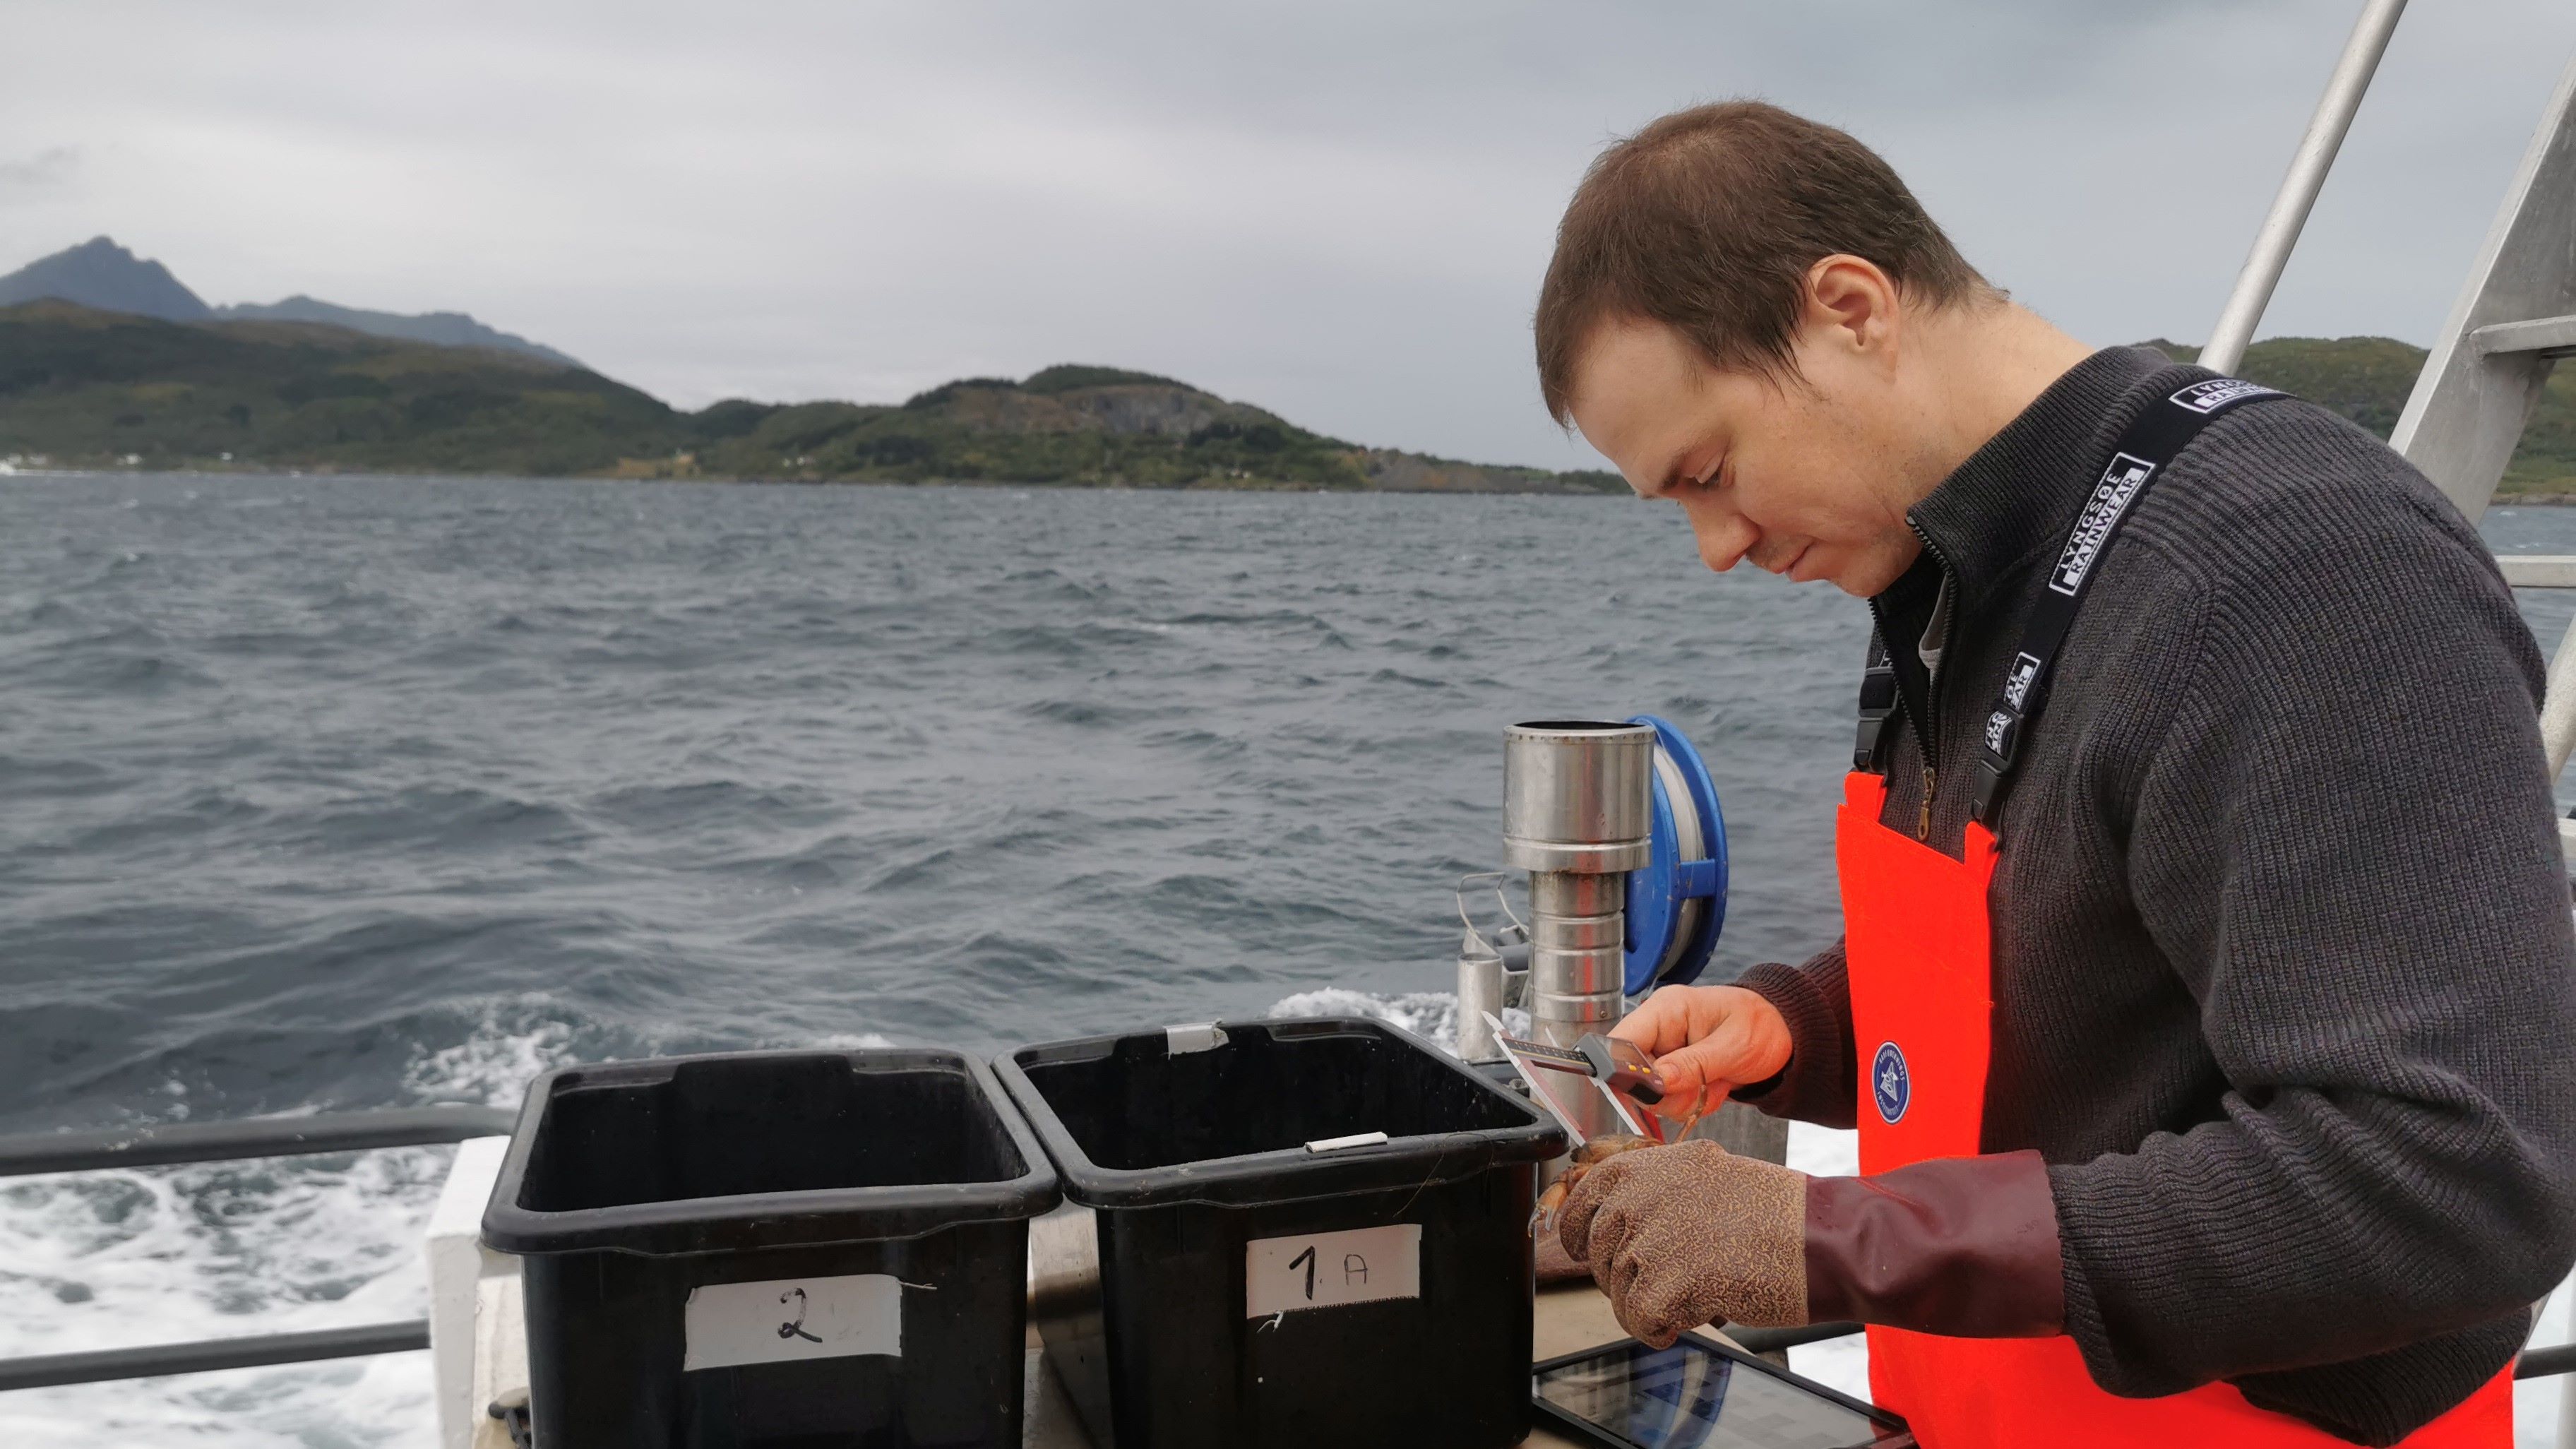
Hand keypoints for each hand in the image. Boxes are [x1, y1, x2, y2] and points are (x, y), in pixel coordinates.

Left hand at [1556, 1139, 1808, 1346]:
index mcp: (1648, 1165)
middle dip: (1622, 1276)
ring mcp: (1652, 1238)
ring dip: (1647, 1305)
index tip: (1583, 1250)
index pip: (1582, 1196)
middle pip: (1598, 1252)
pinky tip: (1688, 1319)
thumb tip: (1612, 1221)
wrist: (1822, 1239)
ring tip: (1693, 1295)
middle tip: (1666, 1281)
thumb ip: (1654, 1193)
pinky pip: (1637, 1320)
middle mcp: (1642, 1195)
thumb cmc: (1775, 1215)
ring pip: (1617, 1291)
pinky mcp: (1667, 1283)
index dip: (1579, 1232)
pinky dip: (1657, 1329)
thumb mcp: (1704, 1177)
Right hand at [1612, 985, 1791, 1120]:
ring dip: (1684, 1100)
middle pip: (1632, 1075)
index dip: (1627, 1071)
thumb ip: (1693, 1064)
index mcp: (1666, 1010)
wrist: (1785, 1035)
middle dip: (1667, 1092)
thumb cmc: (1762, 1026)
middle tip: (1703, 1084)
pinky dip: (1692, 1103)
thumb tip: (1656, 1081)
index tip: (1656, 1089)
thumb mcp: (1733, 1045)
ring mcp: (1666, 1054)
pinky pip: (1668, 1102)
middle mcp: (1660, 1031)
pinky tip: (1714, 1087)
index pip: (1620, 1041)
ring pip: (1651, 1095)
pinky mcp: (1675, 1074)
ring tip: (1715, 1083)